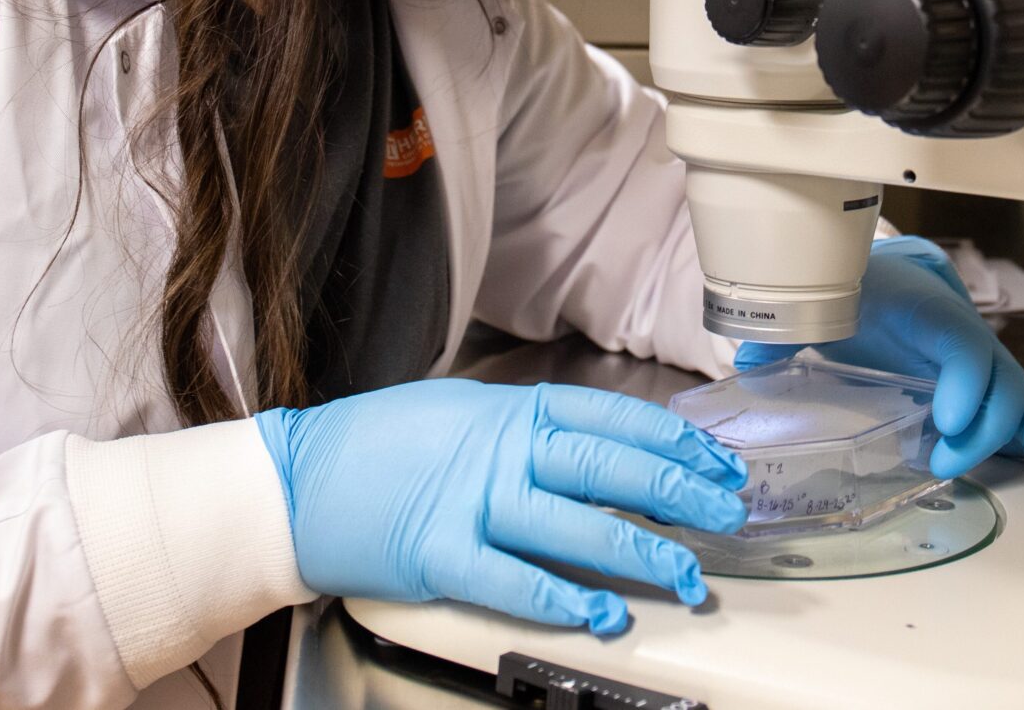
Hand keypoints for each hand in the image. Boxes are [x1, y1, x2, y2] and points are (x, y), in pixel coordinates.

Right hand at [255, 379, 748, 634]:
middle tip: (726, 516)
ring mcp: (473, 501)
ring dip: (639, 554)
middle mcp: (500, 451)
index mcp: (511, 410)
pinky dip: (562, 599)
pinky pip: (514, 579)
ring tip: (684, 577)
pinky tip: (600, 613)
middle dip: (679, 494)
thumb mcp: (463, 412)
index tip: (715, 463)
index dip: (674, 443)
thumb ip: (528, 429)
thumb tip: (602, 449)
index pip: (614, 419)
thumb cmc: (378, 447)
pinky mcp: (442, 554)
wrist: (298, 480)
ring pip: (577, 526)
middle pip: (610, 469)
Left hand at [736, 235, 1023, 478]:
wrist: (887, 276)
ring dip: (1020, 436)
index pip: (957, 341)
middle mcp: (962, 335)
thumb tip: (750, 356)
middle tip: (943, 460)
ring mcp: (980, 362)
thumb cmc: (860, 293)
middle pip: (998, 378)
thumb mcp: (826, 304)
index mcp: (926, 311)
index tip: (946, 417)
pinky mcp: (985, 387)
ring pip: (1019, 395)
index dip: (962, 378)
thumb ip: (787, 331)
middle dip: (983, 424)